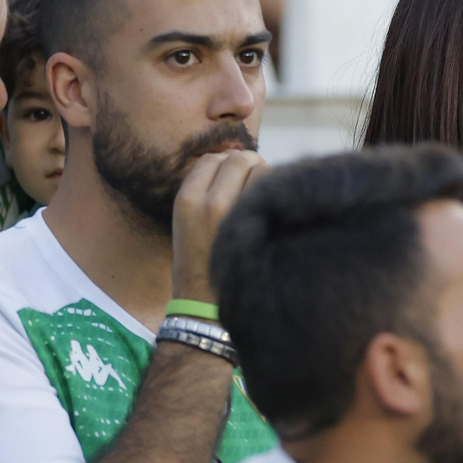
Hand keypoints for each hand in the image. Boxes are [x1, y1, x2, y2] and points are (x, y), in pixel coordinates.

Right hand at [172, 150, 267, 304]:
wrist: (203, 304)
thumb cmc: (201, 261)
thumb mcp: (188, 222)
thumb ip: (207, 190)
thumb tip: (240, 161)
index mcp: (186, 199)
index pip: (212, 158)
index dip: (226, 164)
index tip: (235, 178)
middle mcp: (208, 201)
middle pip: (239, 158)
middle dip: (250, 166)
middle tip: (255, 185)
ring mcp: (234, 213)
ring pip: (260, 167)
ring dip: (266, 176)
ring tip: (264, 197)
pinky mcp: (257, 225)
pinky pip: (273, 190)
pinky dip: (276, 192)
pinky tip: (275, 208)